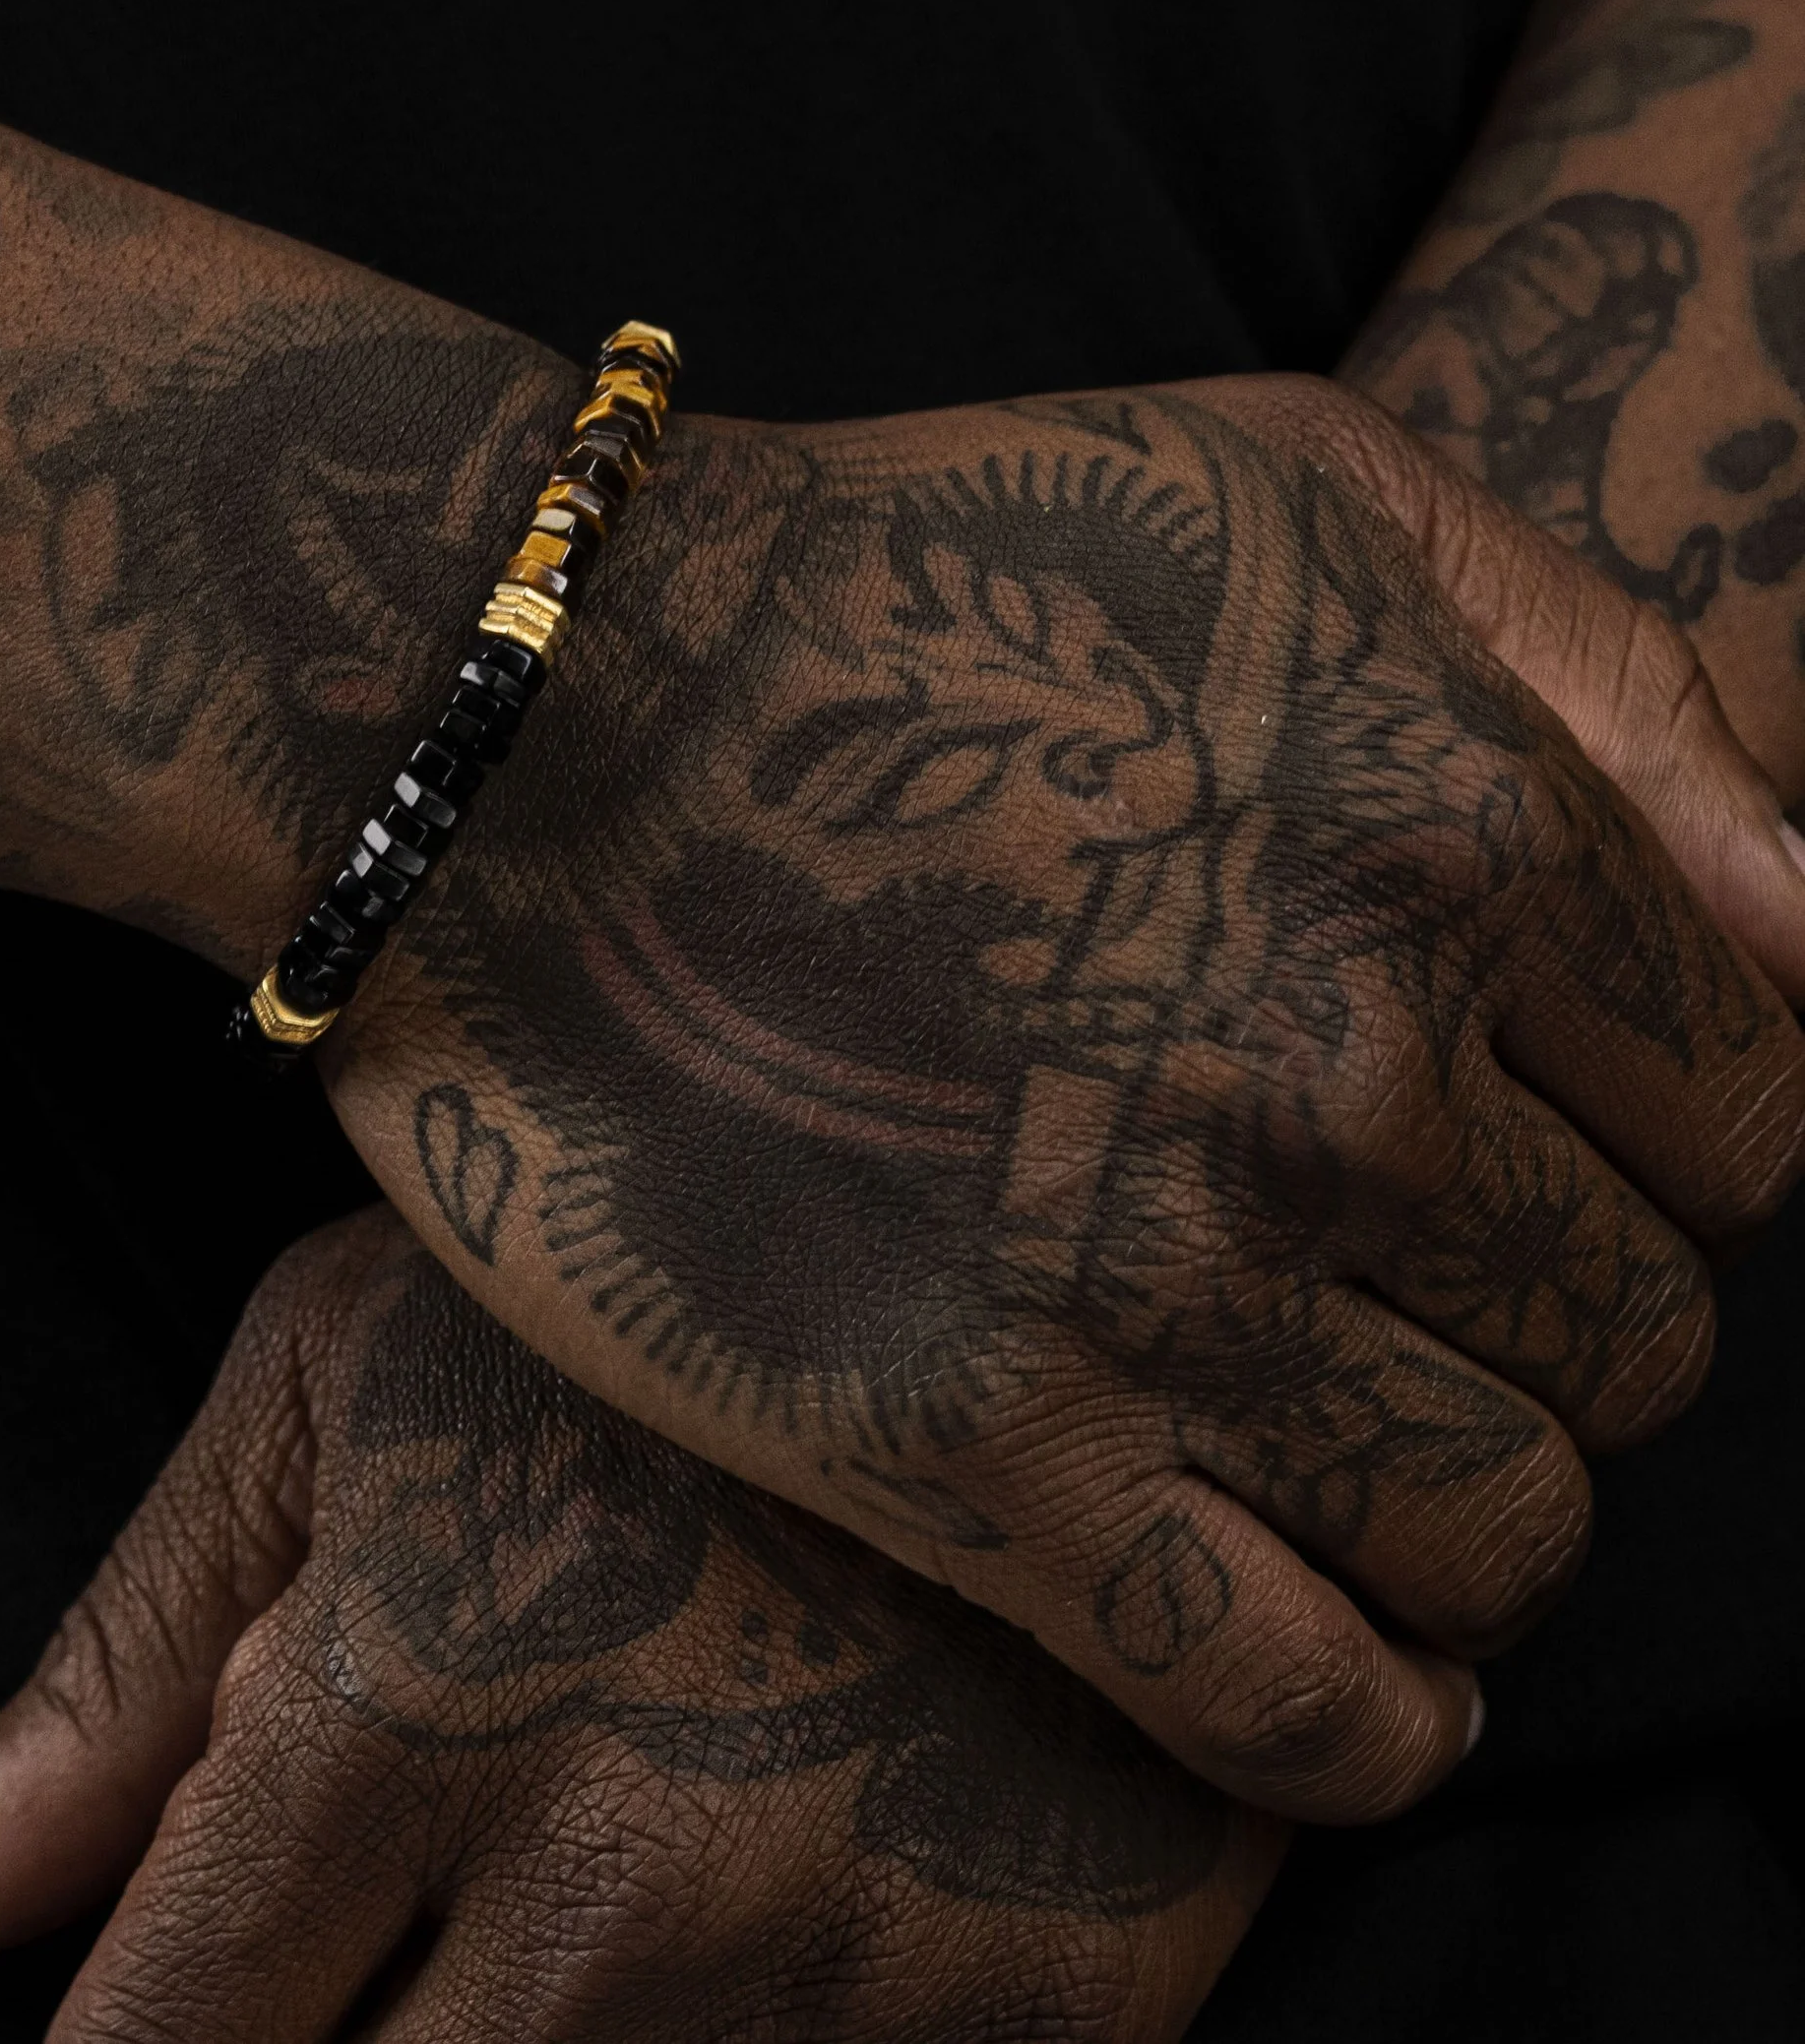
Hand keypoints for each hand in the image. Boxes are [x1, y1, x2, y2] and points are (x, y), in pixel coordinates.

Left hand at [0, 1210, 1281, 2041]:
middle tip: (419, 1915)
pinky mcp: (1050, 2019)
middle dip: (342, 2042)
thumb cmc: (652, 1277)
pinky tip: (764, 1904)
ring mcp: (849, 1969)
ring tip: (624, 1819)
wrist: (1067, 1220)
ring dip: (545, 2041)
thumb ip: (130, 1662)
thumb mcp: (352, 1376)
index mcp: (404, 1705)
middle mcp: (617, 1881)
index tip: (196, 2006)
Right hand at [309, 376, 1804, 1821]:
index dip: (1654, 1140)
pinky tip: (1354, 1674)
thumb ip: (1599, 663)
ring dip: (1470, 1509)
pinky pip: (1298, 1705)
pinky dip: (1371, 1727)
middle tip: (1390, 1272)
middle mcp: (1341, 1081)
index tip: (1526, 1141)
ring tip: (1355, 1442)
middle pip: (1637, 1339)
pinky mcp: (977, 1453)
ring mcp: (1158, 1286)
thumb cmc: (903, 575)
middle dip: (1554, 1318)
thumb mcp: (1285, 481)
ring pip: (1502, 1532)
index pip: (1752, 1114)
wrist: (526, 732)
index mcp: (1451, 841)